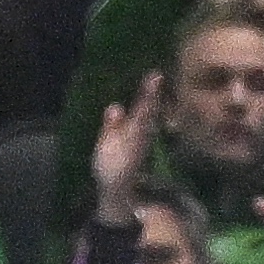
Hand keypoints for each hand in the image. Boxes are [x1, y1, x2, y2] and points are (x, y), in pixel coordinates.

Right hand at [89, 70, 163, 225]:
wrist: (120, 190)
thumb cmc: (110, 167)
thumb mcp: (105, 147)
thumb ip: (111, 126)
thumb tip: (116, 107)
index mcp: (134, 132)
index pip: (143, 108)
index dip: (149, 92)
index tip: (155, 76)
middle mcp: (144, 131)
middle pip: (151, 108)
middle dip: (154, 92)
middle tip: (158, 73)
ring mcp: (147, 135)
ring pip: (152, 113)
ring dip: (154, 97)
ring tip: (156, 79)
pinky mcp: (145, 138)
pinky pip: (149, 118)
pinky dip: (151, 106)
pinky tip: (152, 98)